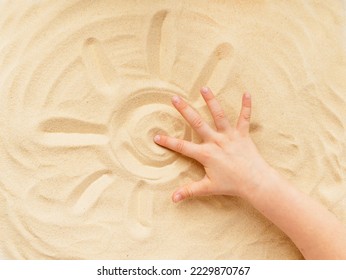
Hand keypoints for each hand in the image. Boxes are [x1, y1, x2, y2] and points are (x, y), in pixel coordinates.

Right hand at [153, 87, 271, 202]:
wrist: (255, 182)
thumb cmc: (232, 185)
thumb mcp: (208, 188)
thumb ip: (189, 191)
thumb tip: (173, 199)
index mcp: (206, 154)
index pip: (182, 147)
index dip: (168, 142)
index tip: (156, 136)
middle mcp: (216, 142)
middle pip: (197, 123)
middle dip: (185, 110)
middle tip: (174, 98)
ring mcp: (230, 136)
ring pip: (219, 115)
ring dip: (211, 101)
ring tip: (204, 88)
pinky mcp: (243, 134)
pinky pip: (245, 118)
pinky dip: (246, 106)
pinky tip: (246, 93)